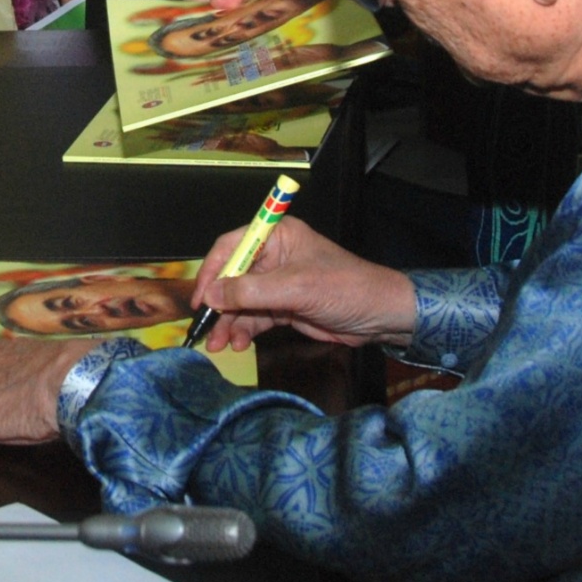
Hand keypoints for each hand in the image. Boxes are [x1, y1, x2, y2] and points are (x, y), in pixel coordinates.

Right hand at [190, 217, 417, 352]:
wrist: (380, 317)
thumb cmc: (344, 288)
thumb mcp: (296, 288)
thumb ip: (251, 292)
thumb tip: (210, 295)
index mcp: (277, 236)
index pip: (232, 246)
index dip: (212, 271)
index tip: (201, 298)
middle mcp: (273, 256)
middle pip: (232, 278)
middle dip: (218, 305)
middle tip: (205, 329)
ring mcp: (278, 284)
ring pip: (241, 302)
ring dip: (228, 323)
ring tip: (219, 345)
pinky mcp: (284, 307)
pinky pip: (255, 317)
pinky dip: (244, 330)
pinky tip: (238, 344)